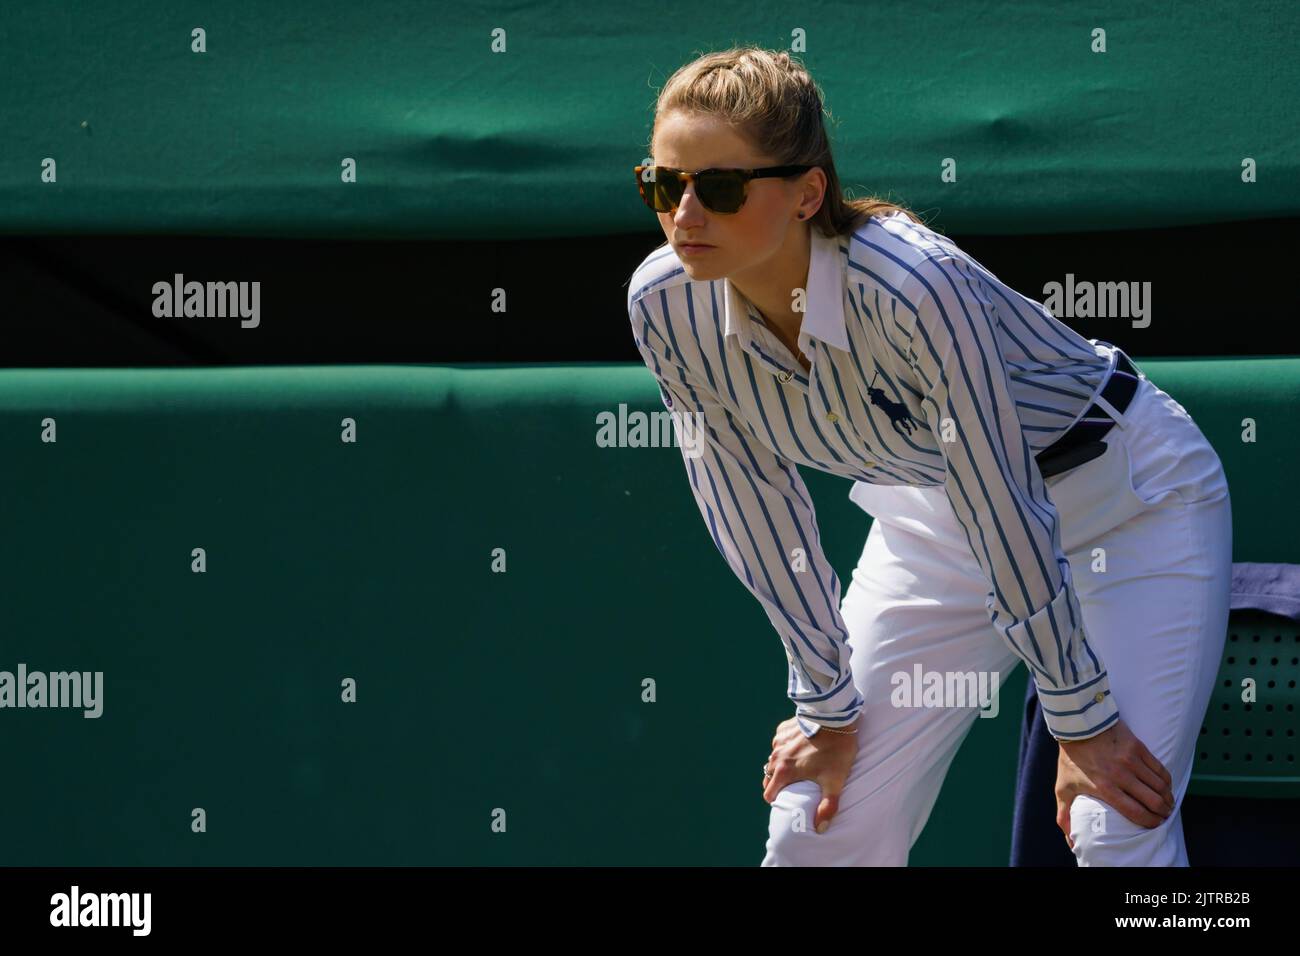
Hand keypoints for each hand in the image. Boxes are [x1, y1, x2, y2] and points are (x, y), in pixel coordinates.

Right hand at [762, 714, 861, 832]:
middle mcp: (776, 755)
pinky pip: (779, 743)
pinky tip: (800, 747)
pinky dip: (785, 748)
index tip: (787, 801)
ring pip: (773, 759)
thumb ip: (827, 807)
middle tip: (793, 786)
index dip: (777, 800)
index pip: (769, 794)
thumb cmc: (835, 750)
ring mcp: (778, 740)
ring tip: (798, 767)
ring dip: (781, 766)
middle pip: (768, 777)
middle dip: (777, 784)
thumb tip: (820, 829)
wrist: (834, 717)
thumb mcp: (835, 781)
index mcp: (784, 771)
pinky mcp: (783, 729)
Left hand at [1054, 717, 1174, 848]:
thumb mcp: (1063, 788)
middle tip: (1164, 815)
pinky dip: (1166, 780)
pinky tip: (1166, 786)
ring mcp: (1131, 761)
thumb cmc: (1071, 758)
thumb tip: (1070, 842)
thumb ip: (1064, 815)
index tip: (1155, 825)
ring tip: (1167, 803)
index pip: (1136, 812)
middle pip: (1153, 801)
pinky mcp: (1138, 747)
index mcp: (1105, 788)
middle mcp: (1120, 775)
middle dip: (1163, 812)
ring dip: (1167, 797)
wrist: (1077, 725)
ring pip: (1159, 786)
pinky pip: (1160, 769)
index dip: (1150, 822)